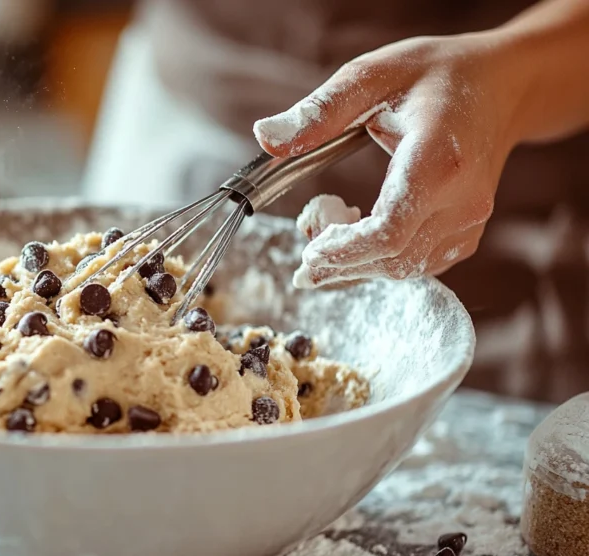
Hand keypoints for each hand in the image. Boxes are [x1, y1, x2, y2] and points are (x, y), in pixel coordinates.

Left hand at [253, 33, 522, 286]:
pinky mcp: (468, 232)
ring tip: (321, 242)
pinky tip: (354, 239)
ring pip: (406, 268)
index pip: (388, 231)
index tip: (307, 251)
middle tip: (301, 259)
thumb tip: (265, 137)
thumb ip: (319, 111)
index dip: (343, 251)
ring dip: (358, 267)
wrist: (501, 85)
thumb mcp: (372, 76)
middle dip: (341, 265)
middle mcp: (462, 199)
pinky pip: (420, 263)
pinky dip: (381, 261)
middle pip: (394, 258)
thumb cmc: (435, 76)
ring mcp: (471, 219)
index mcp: (437, 161)